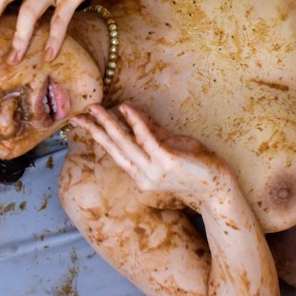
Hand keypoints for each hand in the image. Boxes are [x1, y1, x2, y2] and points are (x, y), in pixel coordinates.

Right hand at [72, 104, 231, 208]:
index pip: (115, 152)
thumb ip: (152, 132)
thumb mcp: (170, 146)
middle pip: (114, 149)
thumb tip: (133, 113)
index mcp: (141, 174)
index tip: (81, 123)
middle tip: (76, 115)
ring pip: (126, 144)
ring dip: (109, 124)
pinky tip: (125, 109)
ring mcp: (154, 170)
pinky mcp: (167, 162)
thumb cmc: (197, 167)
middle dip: (94, 130)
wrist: (219, 187)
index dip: (97, 136)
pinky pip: (147, 138)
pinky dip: (136, 122)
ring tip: (95, 108)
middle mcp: (144, 175)